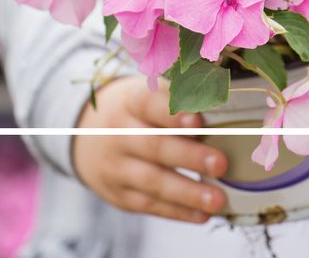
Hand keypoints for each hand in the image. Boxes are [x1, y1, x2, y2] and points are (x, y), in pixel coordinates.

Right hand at [73, 77, 228, 222]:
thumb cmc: (136, 111)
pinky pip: (149, 204)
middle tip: (220, 164)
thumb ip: (179, 98)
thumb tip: (222, 104)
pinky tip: (202, 214)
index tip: (198, 120)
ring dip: (187, 192)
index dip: (173, 113)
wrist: (87, 135)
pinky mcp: (119, 194)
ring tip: (216, 199)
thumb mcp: (148, 94)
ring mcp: (117, 167)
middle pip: (154, 146)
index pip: (149, 104)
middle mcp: (120, 134)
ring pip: (152, 181)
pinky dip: (177, 211)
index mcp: (131, 102)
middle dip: (189, 157)